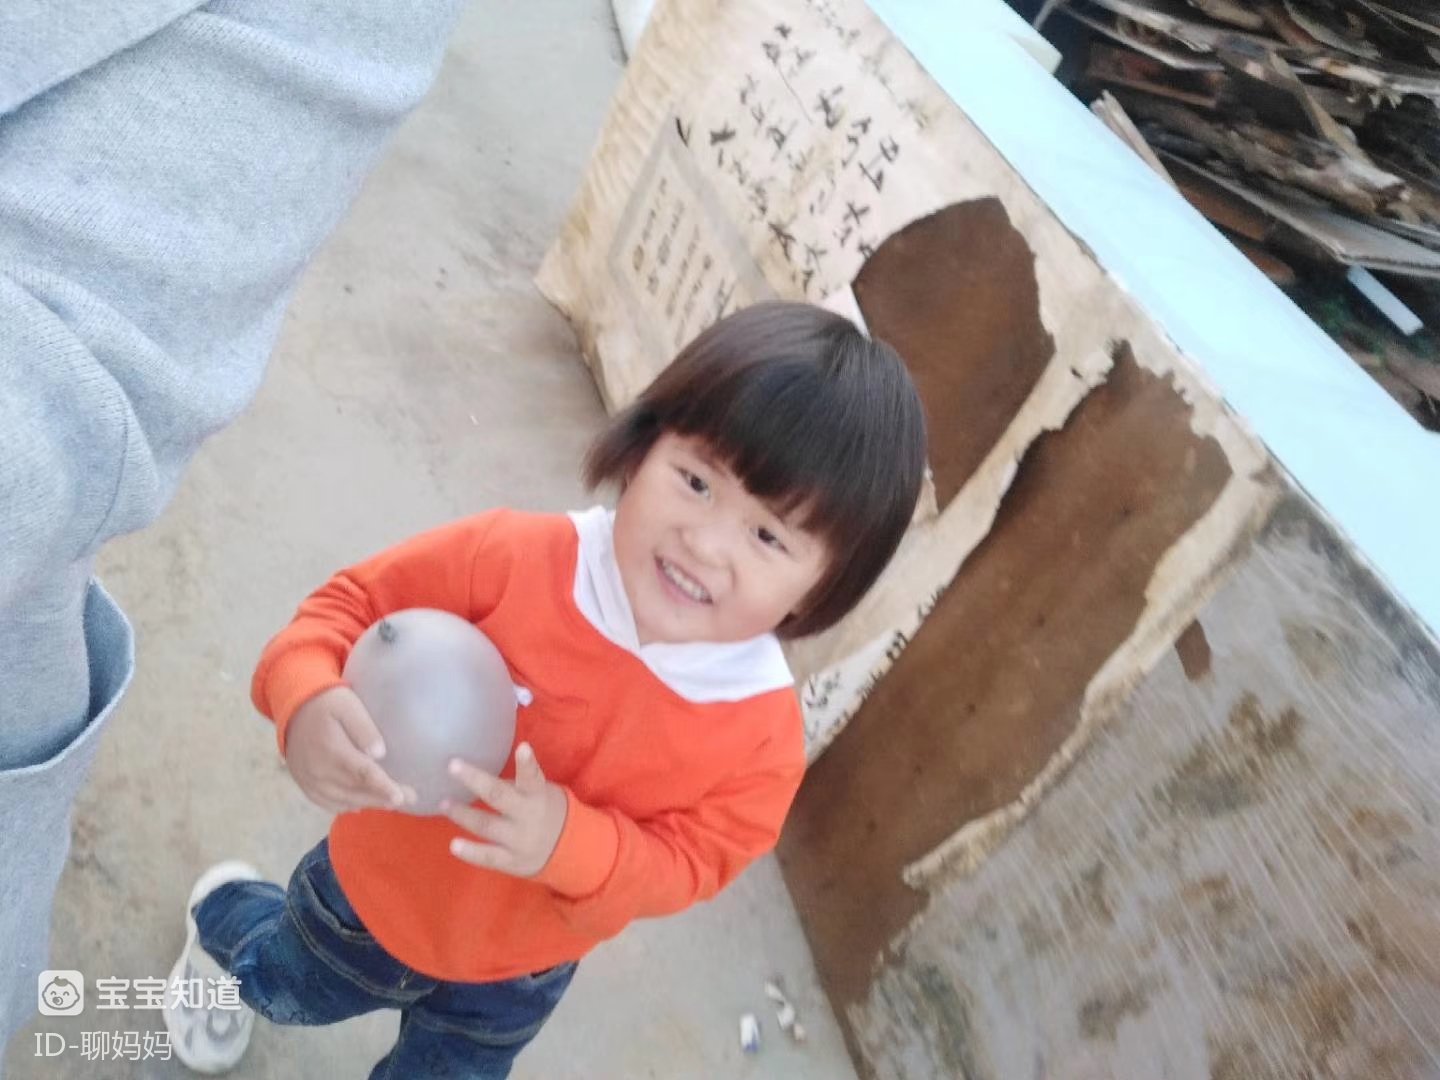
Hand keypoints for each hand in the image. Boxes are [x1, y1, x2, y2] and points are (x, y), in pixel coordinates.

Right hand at [284, 686, 415, 812]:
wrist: (293, 709)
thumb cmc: (326, 703)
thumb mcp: (347, 706)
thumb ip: (363, 728)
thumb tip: (379, 753)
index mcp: (332, 750)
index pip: (362, 773)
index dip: (383, 787)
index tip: (401, 796)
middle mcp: (319, 771)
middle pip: (355, 790)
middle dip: (383, 797)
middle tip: (410, 798)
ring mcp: (310, 780)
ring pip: (342, 800)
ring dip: (368, 803)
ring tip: (391, 803)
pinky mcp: (305, 784)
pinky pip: (326, 802)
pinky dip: (345, 806)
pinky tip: (361, 805)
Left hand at [443, 742, 567, 877]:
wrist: (567, 849)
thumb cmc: (547, 810)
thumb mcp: (541, 793)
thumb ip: (516, 785)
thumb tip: (480, 774)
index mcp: (537, 795)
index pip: (532, 777)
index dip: (527, 763)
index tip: (523, 747)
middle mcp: (528, 816)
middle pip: (499, 796)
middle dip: (475, 780)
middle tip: (452, 765)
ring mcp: (519, 840)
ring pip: (487, 826)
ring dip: (462, 814)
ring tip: (444, 803)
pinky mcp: (512, 861)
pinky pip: (489, 857)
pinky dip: (471, 851)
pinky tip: (454, 845)